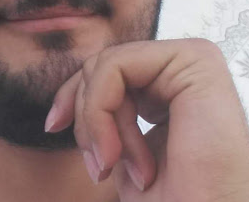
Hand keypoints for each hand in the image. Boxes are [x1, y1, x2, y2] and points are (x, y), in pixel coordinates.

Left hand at [45, 39, 248, 200]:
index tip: (53, 126)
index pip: (105, 69)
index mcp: (169, 86)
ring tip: (116, 167)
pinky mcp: (195, 61)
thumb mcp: (120, 145)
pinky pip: (116, 65)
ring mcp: (191, 61)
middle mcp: (182, 69)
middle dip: (87, 116)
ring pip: (106, 65)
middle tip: (100, 168)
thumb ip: (106, 106)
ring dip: (98, 122)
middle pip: (102, 64)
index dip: (73, 95)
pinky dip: (102, 110)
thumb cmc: (169, 199)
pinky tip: (125, 157)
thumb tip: (72, 90)